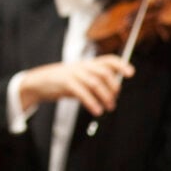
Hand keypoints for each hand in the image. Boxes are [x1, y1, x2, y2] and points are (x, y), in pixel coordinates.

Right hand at [18, 55, 134, 116]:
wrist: (39, 81)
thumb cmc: (63, 81)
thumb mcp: (80, 77)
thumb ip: (95, 80)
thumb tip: (114, 90)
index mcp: (87, 63)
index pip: (108, 60)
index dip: (121, 65)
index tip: (131, 73)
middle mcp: (82, 66)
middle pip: (104, 72)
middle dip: (113, 87)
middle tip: (114, 100)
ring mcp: (74, 73)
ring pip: (95, 83)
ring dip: (105, 97)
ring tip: (107, 108)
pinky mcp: (66, 82)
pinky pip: (82, 92)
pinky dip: (91, 102)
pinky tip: (96, 110)